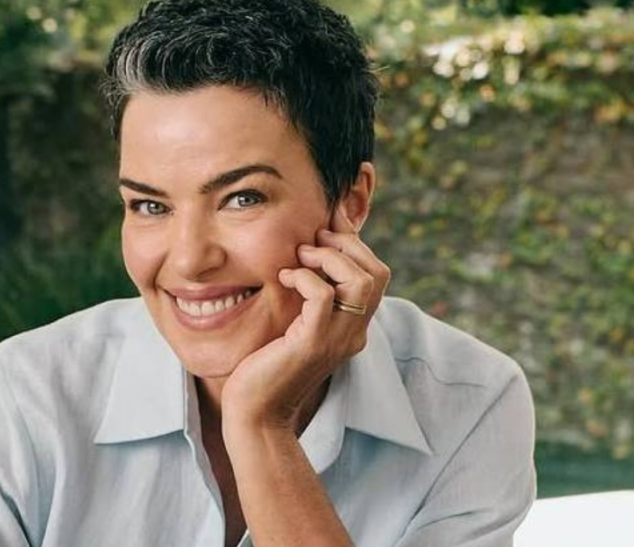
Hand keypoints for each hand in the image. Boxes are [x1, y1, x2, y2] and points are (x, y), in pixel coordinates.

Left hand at [220, 208, 390, 433]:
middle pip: (377, 273)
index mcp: (352, 327)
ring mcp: (337, 340)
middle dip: (347, 244)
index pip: (376, 274)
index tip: (329, 219)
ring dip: (330, 257)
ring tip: (301, 255)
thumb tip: (304, 253)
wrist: (256, 414)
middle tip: (313, 239)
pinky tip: (285, 278)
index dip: (355, 242)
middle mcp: (353, 333)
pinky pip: (324, 297)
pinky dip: (306, 277)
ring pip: (361, 281)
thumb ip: (307, 298)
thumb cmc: (267, 368)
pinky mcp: (312, 344)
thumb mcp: (294, 324)